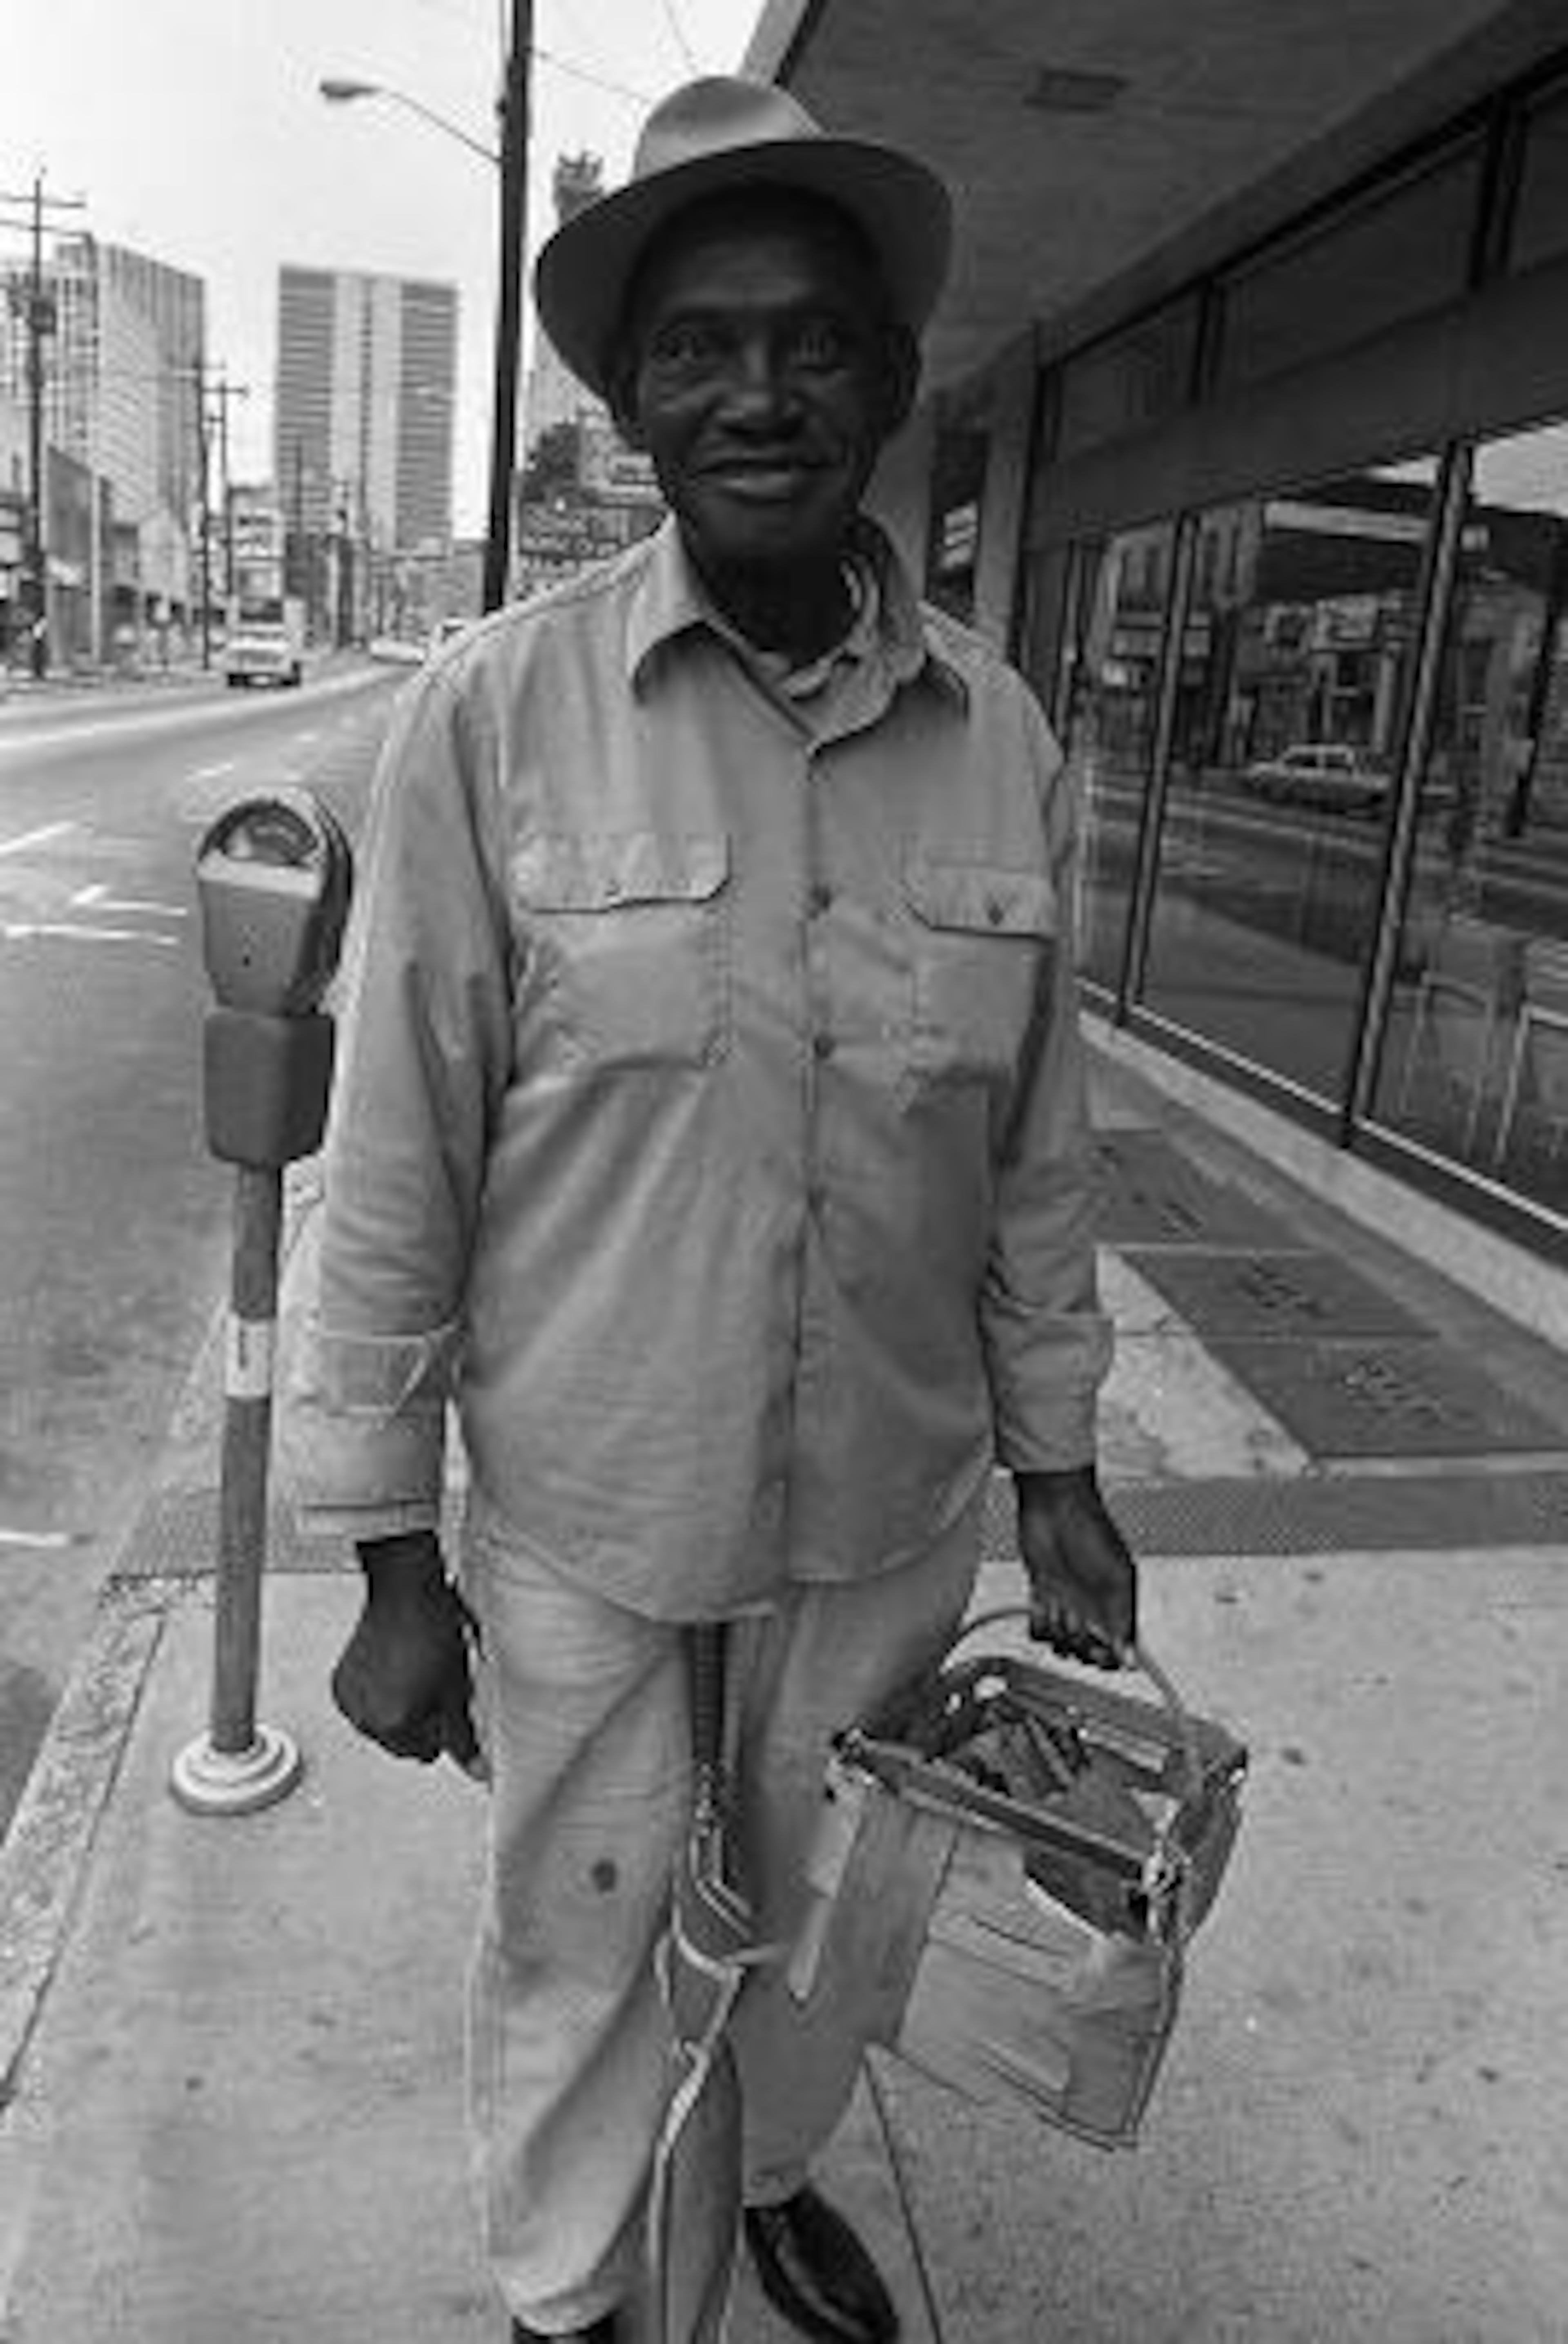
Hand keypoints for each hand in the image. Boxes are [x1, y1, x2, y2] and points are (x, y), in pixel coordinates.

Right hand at [331, 1538, 479, 1769]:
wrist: (404, 1591)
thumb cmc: (433, 1631)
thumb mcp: (457, 1688)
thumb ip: (463, 1735)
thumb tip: (479, 1771)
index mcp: (395, 1724)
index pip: (426, 1753)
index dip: (444, 1731)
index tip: (449, 1708)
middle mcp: (366, 1719)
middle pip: (402, 1743)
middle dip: (420, 1723)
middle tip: (435, 1687)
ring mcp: (350, 1702)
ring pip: (383, 1726)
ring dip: (399, 1710)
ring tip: (415, 1674)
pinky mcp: (340, 1685)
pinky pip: (364, 1707)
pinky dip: (379, 1696)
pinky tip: (395, 1670)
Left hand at [1015, 1467, 1136, 1667]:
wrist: (1054, 1506)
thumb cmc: (1091, 1528)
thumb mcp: (1118, 1575)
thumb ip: (1124, 1617)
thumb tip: (1130, 1656)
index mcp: (1118, 1604)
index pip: (1118, 1649)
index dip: (1109, 1658)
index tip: (1102, 1652)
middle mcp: (1093, 1608)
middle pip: (1087, 1652)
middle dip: (1082, 1645)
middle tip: (1079, 1624)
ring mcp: (1067, 1604)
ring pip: (1062, 1643)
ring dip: (1060, 1631)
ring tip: (1062, 1607)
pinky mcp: (1042, 1597)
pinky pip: (1038, 1630)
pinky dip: (1038, 1624)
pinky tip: (1043, 1605)